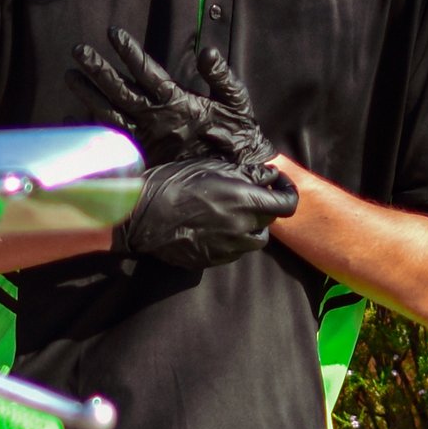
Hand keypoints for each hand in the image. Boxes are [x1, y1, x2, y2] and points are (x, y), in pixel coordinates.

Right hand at [75, 28, 293, 196]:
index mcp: (175, 97)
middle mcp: (156, 113)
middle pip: (121, 88)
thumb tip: (206, 52)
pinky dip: (94, 132)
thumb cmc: (239, 133)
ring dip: (91, 93)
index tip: (113, 32)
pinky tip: (74, 120)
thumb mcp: (235, 101)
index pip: (147, 71)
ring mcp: (147, 134)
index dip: (130, 52)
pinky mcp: (145, 156)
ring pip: (112, 110)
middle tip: (78, 50)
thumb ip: (221, 77)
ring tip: (70, 75)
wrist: (241, 169)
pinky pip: (115, 142)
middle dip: (100, 70)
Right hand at [118, 154, 297, 272]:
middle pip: (270, 222)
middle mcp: (242, 228)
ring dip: (251, 227)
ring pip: (255, 240)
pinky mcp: (213, 260)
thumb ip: (246, 174)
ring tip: (231, 215)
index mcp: (245, 202)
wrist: (139, 215)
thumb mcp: (210, 168)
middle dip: (264, 208)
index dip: (288, 192)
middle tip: (246, 196)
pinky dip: (233, 240)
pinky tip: (213, 228)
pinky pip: (234, 251)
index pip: (287, 204)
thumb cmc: (172, 184)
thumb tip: (269, 177)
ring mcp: (228, 248)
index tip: (278, 185)